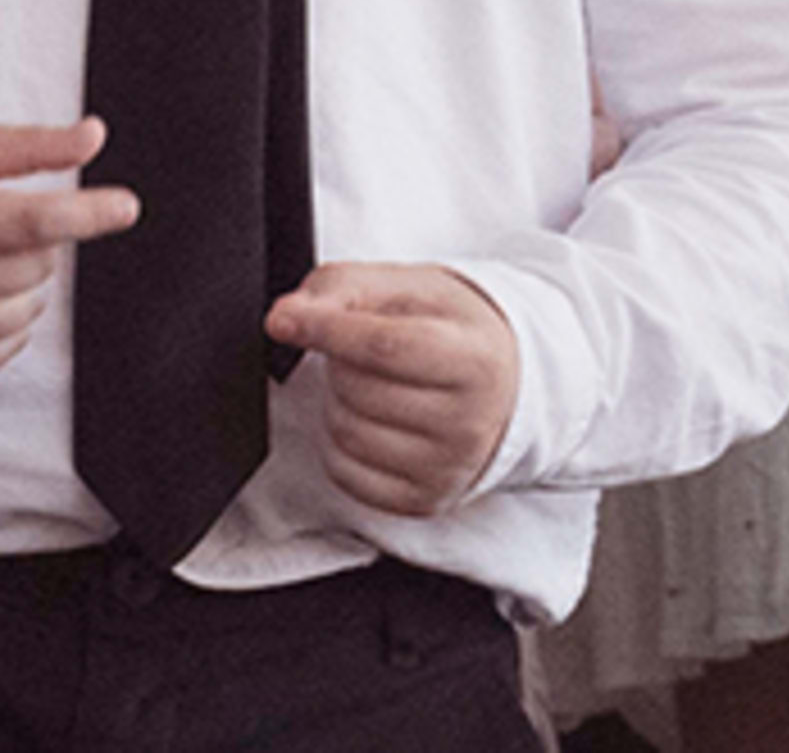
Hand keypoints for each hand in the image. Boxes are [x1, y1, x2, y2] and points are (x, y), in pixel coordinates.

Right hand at [0, 119, 137, 383]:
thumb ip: (24, 147)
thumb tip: (92, 136)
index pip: (30, 222)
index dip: (86, 213)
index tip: (127, 206)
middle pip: (37, 264)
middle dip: (35, 236)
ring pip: (29, 308)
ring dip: (20, 277)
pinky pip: (8, 346)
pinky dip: (4, 315)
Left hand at [266, 261, 520, 514]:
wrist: (505, 387)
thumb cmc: (451, 330)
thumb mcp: (411, 286)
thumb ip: (346, 287)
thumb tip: (286, 316)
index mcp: (473, 359)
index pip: (384, 346)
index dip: (326, 329)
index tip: (283, 319)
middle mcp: (468, 423)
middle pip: (359, 389)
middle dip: (340, 359)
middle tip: (365, 348)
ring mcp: (447, 470)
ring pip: (347, 432)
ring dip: (339, 400)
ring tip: (372, 382)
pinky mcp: (424, 501)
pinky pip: (346, 474)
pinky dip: (340, 444)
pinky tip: (371, 419)